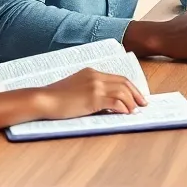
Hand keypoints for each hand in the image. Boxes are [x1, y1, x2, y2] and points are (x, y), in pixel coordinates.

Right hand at [32, 68, 146, 118]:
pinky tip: (126, 113)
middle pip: (124, 83)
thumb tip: (107, 102)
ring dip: (131, 102)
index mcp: (92, 72)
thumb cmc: (56, 98)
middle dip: (136, 94)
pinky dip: (124, 108)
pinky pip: (115, 102)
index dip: (130, 87)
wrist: (43, 100)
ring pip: (122, 92)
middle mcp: (95, 76)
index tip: (137, 96)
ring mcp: (95, 86)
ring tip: (135, 111)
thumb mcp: (75, 88)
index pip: (118, 77)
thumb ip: (91, 90)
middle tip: (143, 104)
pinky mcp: (93, 98)